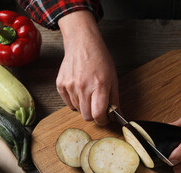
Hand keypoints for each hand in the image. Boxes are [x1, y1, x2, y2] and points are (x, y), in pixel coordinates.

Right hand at [57, 11, 118, 125]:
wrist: (82, 43)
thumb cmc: (100, 59)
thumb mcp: (113, 78)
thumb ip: (115, 99)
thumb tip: (119, 115)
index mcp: (99, 86)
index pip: (98, 114)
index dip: (103, 120)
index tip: (105, 118)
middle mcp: (83, 87)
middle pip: (86, 116)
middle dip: (94, 115)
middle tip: (98, 107)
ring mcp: (70, 86)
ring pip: (77, 110)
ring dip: (84, 107)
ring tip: (89, 94)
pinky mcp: (60, 84)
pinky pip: (68, 103)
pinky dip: (74, 101)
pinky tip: (80, 91)